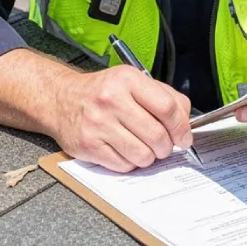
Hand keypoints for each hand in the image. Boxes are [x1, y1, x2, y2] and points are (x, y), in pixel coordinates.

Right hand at [49, 66, 193, 172]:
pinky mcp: (89, 145)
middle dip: (166, 147)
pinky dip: (129, 162)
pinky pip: (124, 165)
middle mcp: (112, 100)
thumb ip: (163, 97)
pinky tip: (123, 150)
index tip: (184, 137)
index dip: (182, 127)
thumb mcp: (133, 81)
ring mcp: (98, 124)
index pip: (167, 108)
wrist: (61, 99)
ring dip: (149, 157)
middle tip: (163, 146)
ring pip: (143, 155)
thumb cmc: (103, 92)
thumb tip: (185, 122)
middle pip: (157, 135)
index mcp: (128, 80)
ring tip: (142, 147)